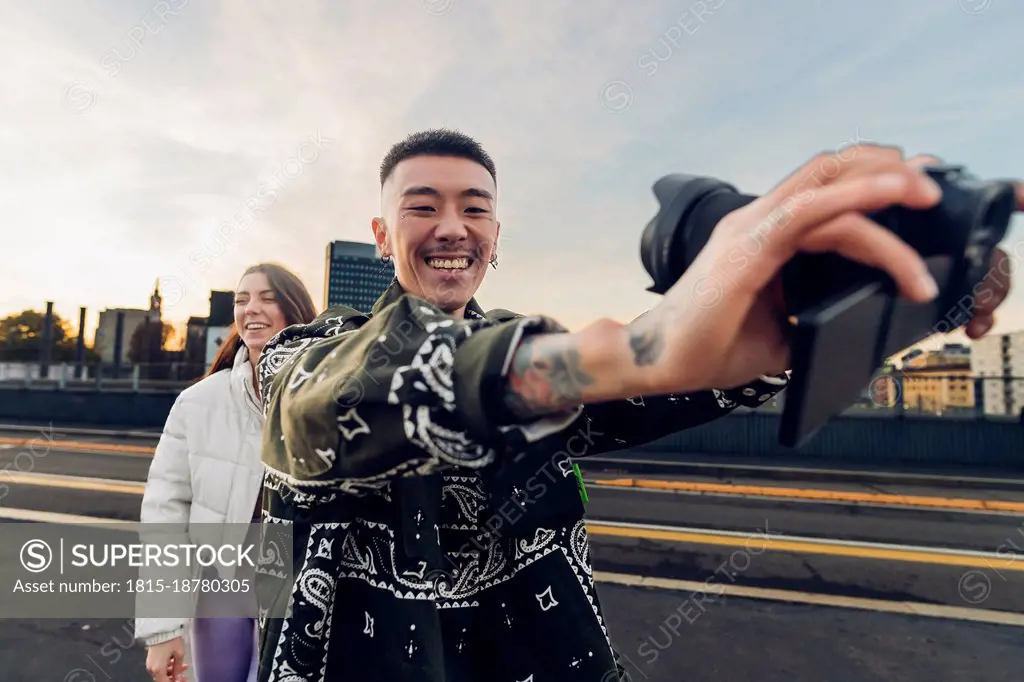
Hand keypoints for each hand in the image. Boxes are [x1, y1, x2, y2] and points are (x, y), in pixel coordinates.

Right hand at [146, 637, 187, 681]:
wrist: (162, 629)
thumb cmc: (170, 639)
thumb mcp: (179, 654)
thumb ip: (178, 668)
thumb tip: (178, 677)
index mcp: (158, 669)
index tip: (182, 680)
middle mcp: (152, 668)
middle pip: (163, 678)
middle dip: (174, 677)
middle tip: (183, 675)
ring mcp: (150, 663)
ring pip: (162, 672)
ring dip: (172, 671)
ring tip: (183, 666)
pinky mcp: (151, 658)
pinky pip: (159, 666)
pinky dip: (167, 666)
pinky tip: (175, 662)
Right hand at [634, 144, 1011, 393]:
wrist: (660, 363)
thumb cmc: (710, 345)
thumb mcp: (784, 331)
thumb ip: (819, 314)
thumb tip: (867, 324)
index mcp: (766, 236)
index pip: (825, 192)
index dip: (873, 182)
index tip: (918, 190)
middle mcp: (759, 222)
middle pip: (831, 172)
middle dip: (888, 172)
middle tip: (933, 187)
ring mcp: (752, 229)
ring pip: (827, 186)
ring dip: (883, 184)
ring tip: (927, 196)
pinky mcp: (749, 248)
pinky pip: (809, 212)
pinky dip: (855, 199)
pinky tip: (891, 197)